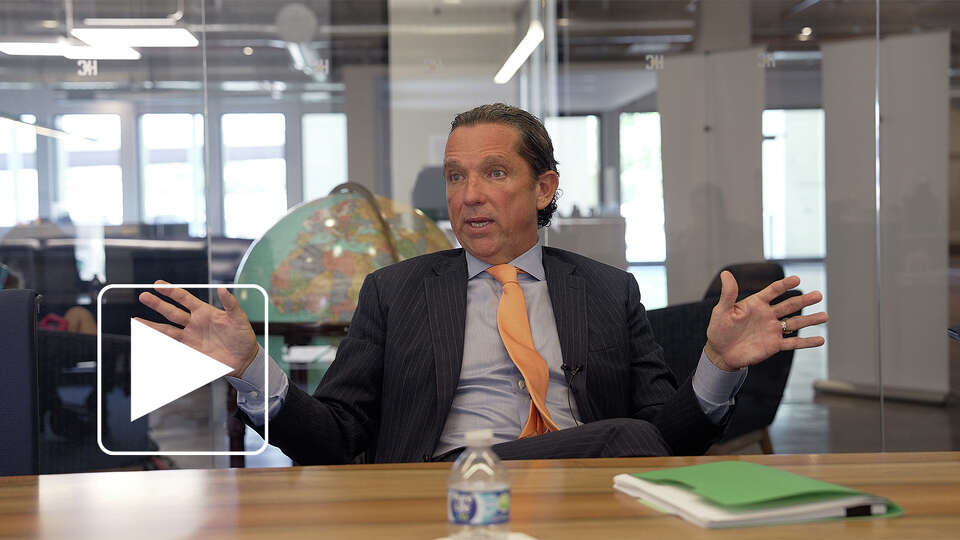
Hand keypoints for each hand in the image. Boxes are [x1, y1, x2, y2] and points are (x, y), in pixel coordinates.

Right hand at [136, 280, 258, 377]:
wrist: (244, 358)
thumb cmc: (243, 336)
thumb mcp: (239, 318)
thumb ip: (231, 304)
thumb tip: (223, 288)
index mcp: (204, 311)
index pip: (184, 298)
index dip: (171, 291)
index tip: (157, 285)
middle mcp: (194, 323)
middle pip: (171, 312)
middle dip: (157, 304)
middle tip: (143, 296)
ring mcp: (190, 337)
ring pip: (167, 330)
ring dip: (152, 326)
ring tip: (136, 320)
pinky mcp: (191, 351)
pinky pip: (172, 346)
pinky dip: (160, 344)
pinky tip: (149, 341)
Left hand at [704, 271, 827, 371]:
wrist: (720, 353)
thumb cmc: (719, 329)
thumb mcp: (722, 310)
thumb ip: (728, 293)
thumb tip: (726, 273)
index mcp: (756, 304)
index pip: (773, 291)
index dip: (784, 285)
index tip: (796, 279)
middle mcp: (767, 315)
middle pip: (789, 305)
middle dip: (804, 300)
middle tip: (818, 295)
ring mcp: (772, 330)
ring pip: (795, 323)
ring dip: (810, 320)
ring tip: (824, 316)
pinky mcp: (774, 345)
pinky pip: (793, 343)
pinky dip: (806, 342)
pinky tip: (820, 340)